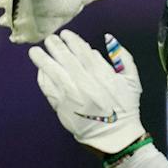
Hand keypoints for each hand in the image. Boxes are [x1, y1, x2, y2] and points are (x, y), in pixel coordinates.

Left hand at [29, 31, 144, 154]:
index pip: (84, 53)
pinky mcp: (61, 106)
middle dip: (56, 47)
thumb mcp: (132, 79)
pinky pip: (48, 88)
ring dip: (43, 60)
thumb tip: (108, 38)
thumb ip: (122, 57)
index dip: (73, 41)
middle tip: (49, 38)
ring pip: (54, 72)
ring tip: (35, 51)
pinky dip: (43, 77)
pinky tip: (40, 69)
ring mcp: (71, 95)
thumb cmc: (124, 105)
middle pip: (66, 60)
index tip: (66, 34)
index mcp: (103, 75)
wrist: (113, 134)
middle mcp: (85, 83)